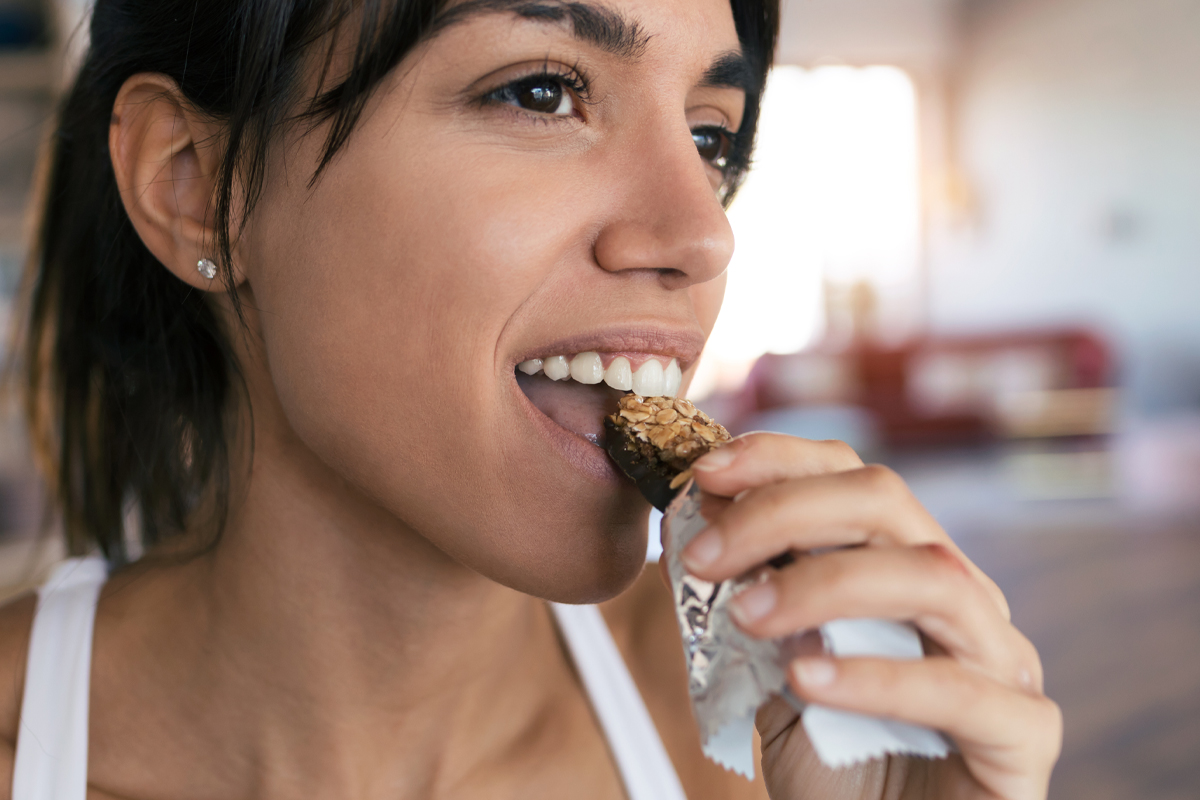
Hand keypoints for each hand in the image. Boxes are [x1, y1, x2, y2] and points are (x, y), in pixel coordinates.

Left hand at [681, 433, 1061, 799]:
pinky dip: (876, 678)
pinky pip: (961, 689)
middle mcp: (959, 596)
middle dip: (784, 511)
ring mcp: (1000, 658)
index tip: (703, 474)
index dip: (778, 460)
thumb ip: (749, 602)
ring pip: (932, 576)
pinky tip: (805, 681)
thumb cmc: (831, 763)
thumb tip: (693, 524)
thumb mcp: (770, 669)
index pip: (852, 478)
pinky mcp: (1023, 733)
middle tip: (705, 556)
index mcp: (905, 568)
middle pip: (888, 503)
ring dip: (823, 583)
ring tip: (746, 615)